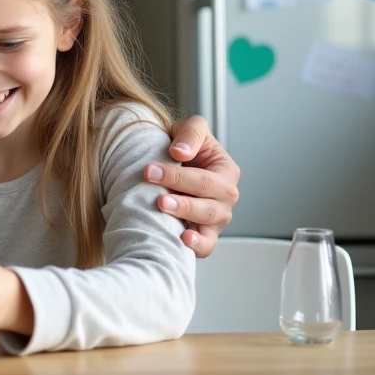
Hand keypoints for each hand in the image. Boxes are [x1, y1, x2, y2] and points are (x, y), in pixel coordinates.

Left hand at [145, 114, 240, 257]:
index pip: (205, 179)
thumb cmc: (183, 144)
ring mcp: (216, 219)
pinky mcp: (205, 234)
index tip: (149, 171)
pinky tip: (182, 241)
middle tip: (158, 199)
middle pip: (209, 206)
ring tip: (165, 213)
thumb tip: (179, 152)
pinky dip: (197, 246)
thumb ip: (190, 133)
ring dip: (186, 220)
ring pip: (208, 227)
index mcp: (226, 172)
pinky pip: (206, 246)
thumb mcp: (190, 128)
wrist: (171, 162)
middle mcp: (225, 198)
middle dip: (182, 202)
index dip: (177, 176)